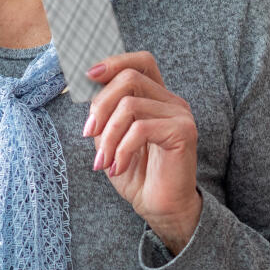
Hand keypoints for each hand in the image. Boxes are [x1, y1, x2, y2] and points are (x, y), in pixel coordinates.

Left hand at [82, 51, 202, 252]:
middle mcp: (171, 101)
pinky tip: (119, 167)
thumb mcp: (111, 138)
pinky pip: (140, 128)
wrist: (160, 208)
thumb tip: (86, 84)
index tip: (87, 76)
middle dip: (100, 105)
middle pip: (129, 78)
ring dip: (108, 136)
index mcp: (156, 98)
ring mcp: (180, 115)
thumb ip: (105, 112)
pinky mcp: (183, 132)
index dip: (114, 61)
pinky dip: (122, 149)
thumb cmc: (137, 174)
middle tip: (89, 134)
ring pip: (130, 104)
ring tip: (104, 161)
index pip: (141, 61)